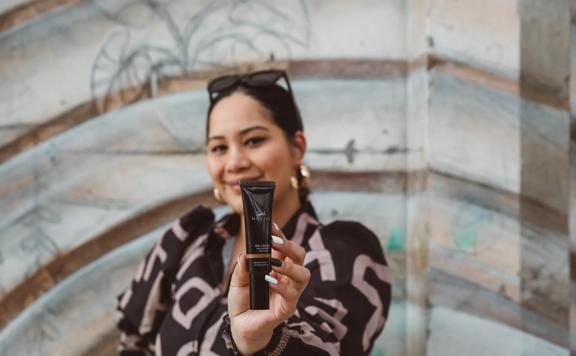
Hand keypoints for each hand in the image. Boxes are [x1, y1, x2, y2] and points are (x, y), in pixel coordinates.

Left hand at [228, 222, 310, 353]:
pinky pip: (292, 295)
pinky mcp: (288, 307)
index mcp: (277, 266)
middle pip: (299, 256)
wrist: (241, 326)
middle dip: (289, 245)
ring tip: (273, 265)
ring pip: (303, 274)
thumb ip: (241, 268)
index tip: (272, 226)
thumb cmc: (243, 301)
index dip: (280, 235)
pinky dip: (282, 286)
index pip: (284, 247)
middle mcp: (287, 277)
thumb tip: (245, 255)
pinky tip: (269, 281)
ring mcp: (290, 292)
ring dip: (289, 267)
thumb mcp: (237, 282)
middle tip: (274, 242)